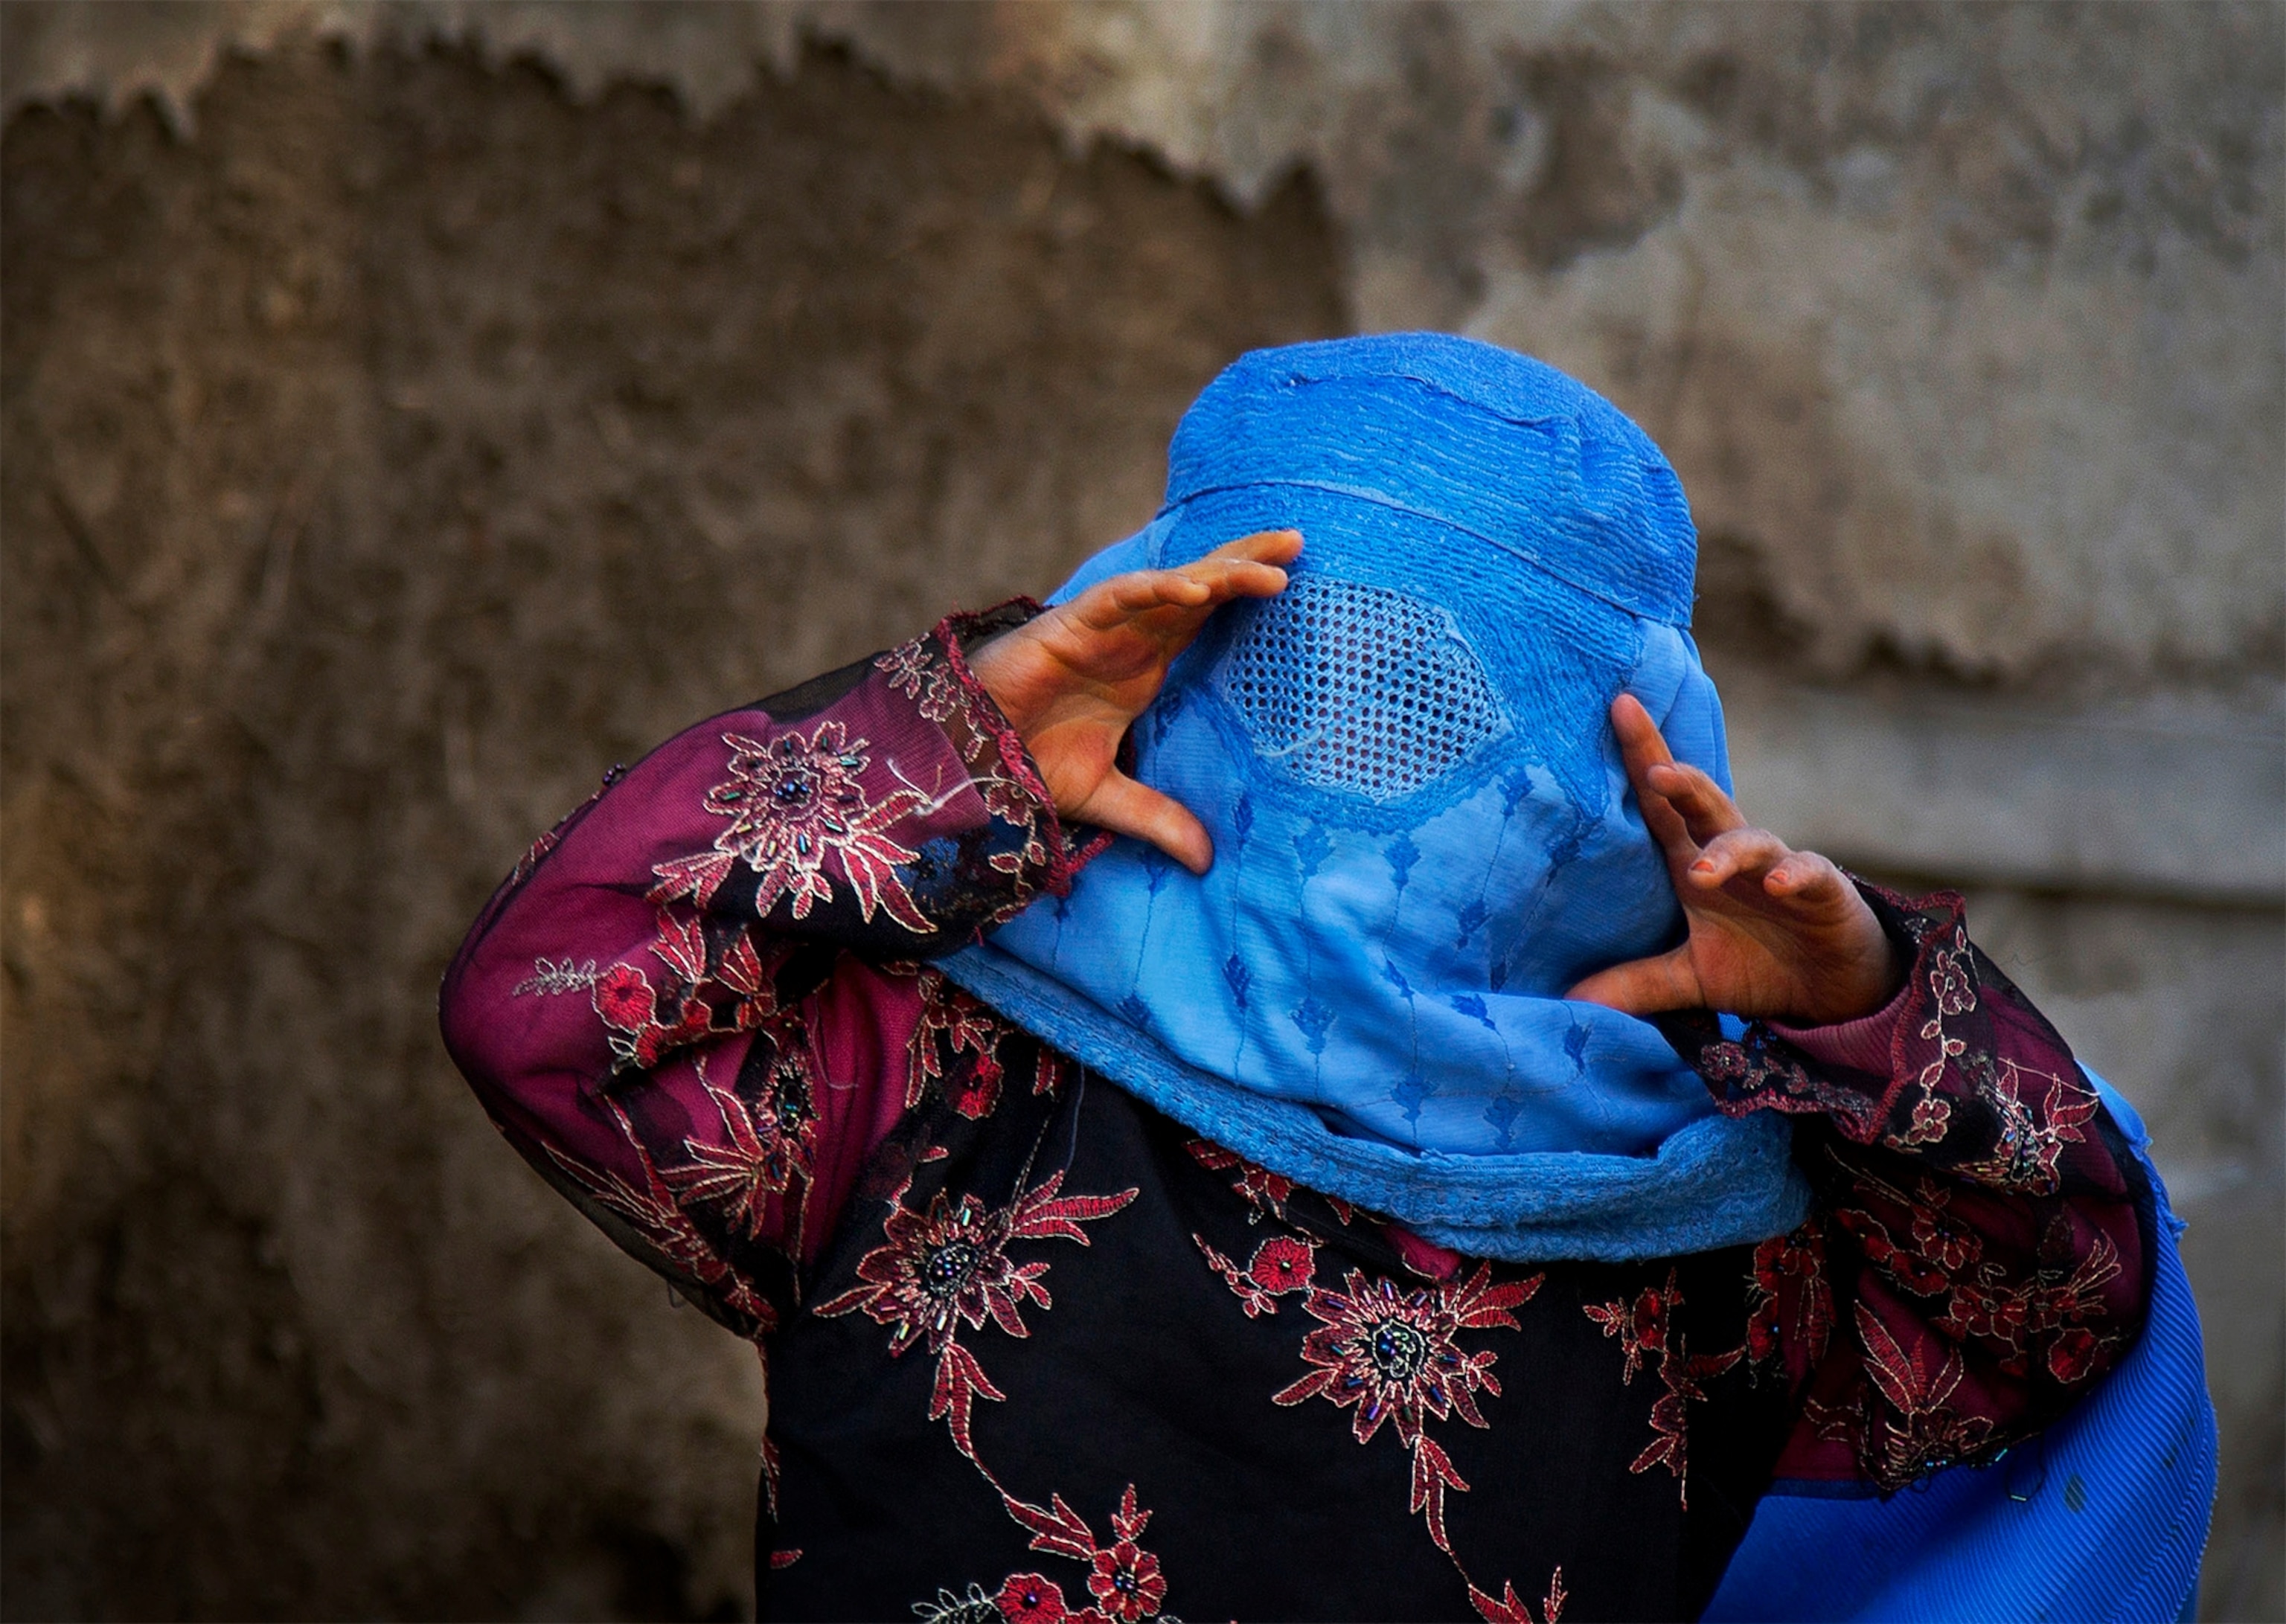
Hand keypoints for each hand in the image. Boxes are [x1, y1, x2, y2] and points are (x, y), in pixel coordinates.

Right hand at [968, 530, 1301, 873]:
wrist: (965, 754)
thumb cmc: (1027, 760)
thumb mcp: (1104, 796)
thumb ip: (1156, 818)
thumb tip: (1207, 861)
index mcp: (1145, 663)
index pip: (1207, 616)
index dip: (1244, 592)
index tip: (1295, 577)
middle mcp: (1130, 636)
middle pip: (1199, 586)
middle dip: (1246, 562)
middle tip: (1298, 542)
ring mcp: (1102, 626)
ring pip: (1169, 586)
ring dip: (1217, 573)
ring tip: (1268, 568)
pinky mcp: (1067, 625)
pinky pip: (1118, 599)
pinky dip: (1154, 590)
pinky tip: (1194, 589)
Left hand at [1567, 695, 1905, 1025]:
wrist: (1830, 990)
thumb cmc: (1756, 965)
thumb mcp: (1689, 979)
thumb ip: (1635, 984)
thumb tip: (1572, 1005)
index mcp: (1694, 862)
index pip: (1659, 806)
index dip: (1640, 758)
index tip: (1617, 707)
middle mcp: (1731, 854)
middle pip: (1702, 803)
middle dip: (1679, 778)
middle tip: (1652, 769)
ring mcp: (1777, 866)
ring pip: (1751, 839)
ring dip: (1727, 850)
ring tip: (1702, 870)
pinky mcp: (1821, 888)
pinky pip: (1807, 872)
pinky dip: (1792, 874)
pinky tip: (1777, 883)